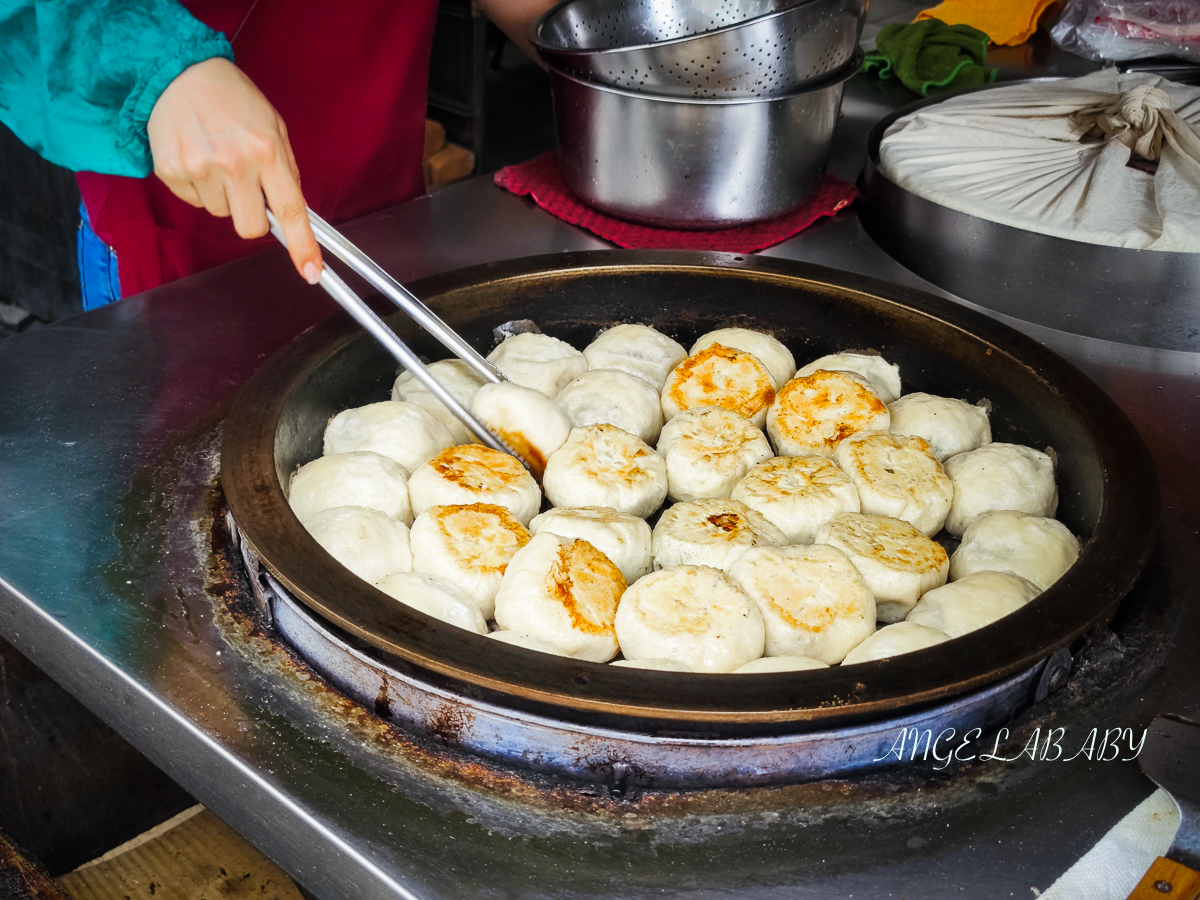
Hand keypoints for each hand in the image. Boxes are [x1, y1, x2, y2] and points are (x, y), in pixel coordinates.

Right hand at [147, 58, 321, 283]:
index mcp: (266, 151)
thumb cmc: (233, 100)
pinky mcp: (171, 172)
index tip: (312, 272)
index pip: (290, 210)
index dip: (302, 245)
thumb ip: (284, 172)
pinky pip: (195, 203)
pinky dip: (200, 188)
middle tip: (247, 187)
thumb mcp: (273, 128)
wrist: (178, 74)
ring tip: (218, 160)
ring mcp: (199, 169)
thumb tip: (291, 215)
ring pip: (221, 215)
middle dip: (253, 216)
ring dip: (224, 196)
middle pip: (250, 228)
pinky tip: (198, 158)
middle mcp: (233, 163)